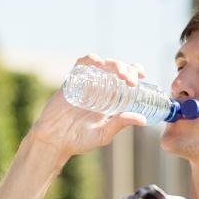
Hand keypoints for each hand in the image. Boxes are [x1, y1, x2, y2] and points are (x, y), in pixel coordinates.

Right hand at [26, 54, 147, 163]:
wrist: (54, 140)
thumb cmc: (80, 140)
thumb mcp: (104, 133)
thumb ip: (120, 124)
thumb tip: (143, 120)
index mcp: (112, 99)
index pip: (127, 78)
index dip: (136, 72)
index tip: (143, 76)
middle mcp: (102, 88)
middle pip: (118, 69)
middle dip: (128, 70)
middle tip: (132, 81)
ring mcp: (87, 83)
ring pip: (104, 64)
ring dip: (115, 64)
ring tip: (121, 74)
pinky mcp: (73, 80)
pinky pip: (82, 63)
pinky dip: (91, 59)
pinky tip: (99, 63)